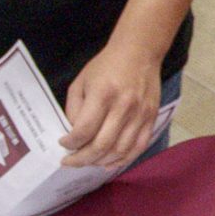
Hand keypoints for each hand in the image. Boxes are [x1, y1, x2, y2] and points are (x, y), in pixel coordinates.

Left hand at [61, 41, 162, 168]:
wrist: (139, 52)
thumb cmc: (106, 66)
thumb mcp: (81, 82)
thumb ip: (74, 109)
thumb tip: (74, 136)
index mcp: (102, 94)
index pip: (84, 130)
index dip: (70, 143)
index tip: (63, 144)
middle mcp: (123, 106)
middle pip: (101, 145)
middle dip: (81, 159)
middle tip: (69, 161)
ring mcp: (140, 114)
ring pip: (119, 151)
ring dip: (100, 161)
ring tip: (88, 161)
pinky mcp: (151, 118)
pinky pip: (138, 147)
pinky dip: (123, 160)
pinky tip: (109, 163)